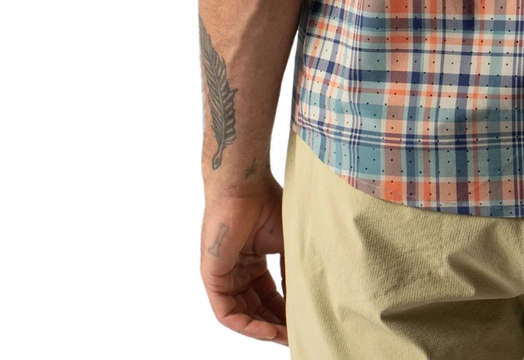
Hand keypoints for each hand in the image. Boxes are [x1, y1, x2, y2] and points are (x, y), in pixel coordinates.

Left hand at [198, 172, 288, 347]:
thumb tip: (312, 300)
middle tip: (297, 337)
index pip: (266, 296)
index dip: (284, 312)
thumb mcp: (288, 245)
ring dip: (264, 330)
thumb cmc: (268, 205)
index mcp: (250, 262)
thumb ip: (294, 272)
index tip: (304, 324)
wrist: (246, 185)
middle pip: (254, 309)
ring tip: (288, 337)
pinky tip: (271, 330)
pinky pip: (227, 313)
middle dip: (275, 326)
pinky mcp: (210, 278)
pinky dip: (249, 326)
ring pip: (241, 316)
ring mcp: (221, 276)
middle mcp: (234, 272)